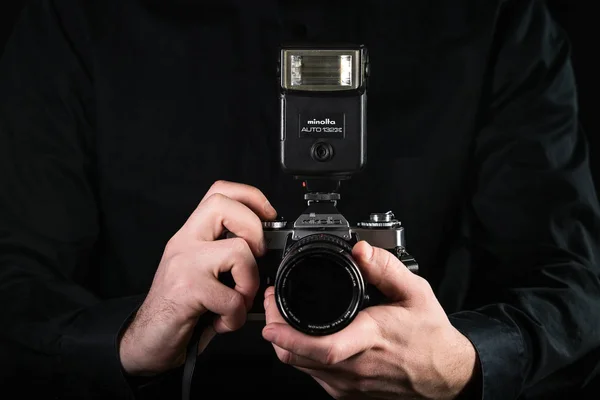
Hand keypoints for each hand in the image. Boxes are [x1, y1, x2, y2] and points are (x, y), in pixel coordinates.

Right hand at [119, 180, 276, 375]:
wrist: (147, 340)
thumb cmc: (179, 308)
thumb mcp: (201, 271)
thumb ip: (224, 254)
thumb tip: (265, 249)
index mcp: (191, 235)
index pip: (219, 192)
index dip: (250, 196)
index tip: (269, 213)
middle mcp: (184, 243)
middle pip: (224, 206)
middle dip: (254, 229)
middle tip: (255, 257)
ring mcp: (184, 264)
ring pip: (239, 251)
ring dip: (249, 283)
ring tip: (237, 301)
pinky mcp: (187, 291)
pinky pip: (232, 298)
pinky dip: (236, 317)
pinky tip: (222, 322)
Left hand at [263, 241, 477, 399]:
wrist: (445, 375)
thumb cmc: (430, 336)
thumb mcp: (416, 292)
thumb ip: (387, 268)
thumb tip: (361, 250)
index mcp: (370, 338)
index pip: (324, 347)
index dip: (291, 337)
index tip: (271, 323)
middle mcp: (356, 366)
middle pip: (300, 358)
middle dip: (276, 331)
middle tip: (272, 304)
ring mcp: (350, 384)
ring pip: (302, 367)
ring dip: (286, 343)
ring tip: (283, 316)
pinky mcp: (348, 392)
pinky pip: (314, 375)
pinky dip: (302, 355)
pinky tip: (305, 337)